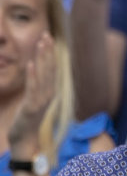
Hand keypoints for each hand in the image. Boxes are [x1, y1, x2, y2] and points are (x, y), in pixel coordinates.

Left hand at [8, 32, 55, 155]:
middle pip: (50, 68)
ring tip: (41, 43)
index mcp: (50, 92)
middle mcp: (49, 94)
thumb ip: (38, 88)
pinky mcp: (32, 107)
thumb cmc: (29, 121)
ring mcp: (42, 100)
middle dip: (48, 51)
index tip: (48, 38)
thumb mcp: (35, 101)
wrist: (26, 141)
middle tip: (47, 34)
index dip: (50, 53)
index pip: (52, 69)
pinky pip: (33, 88)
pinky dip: (33, 75)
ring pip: (43, 75)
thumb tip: (38, 74)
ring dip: (43, 58)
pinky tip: (32, 63)